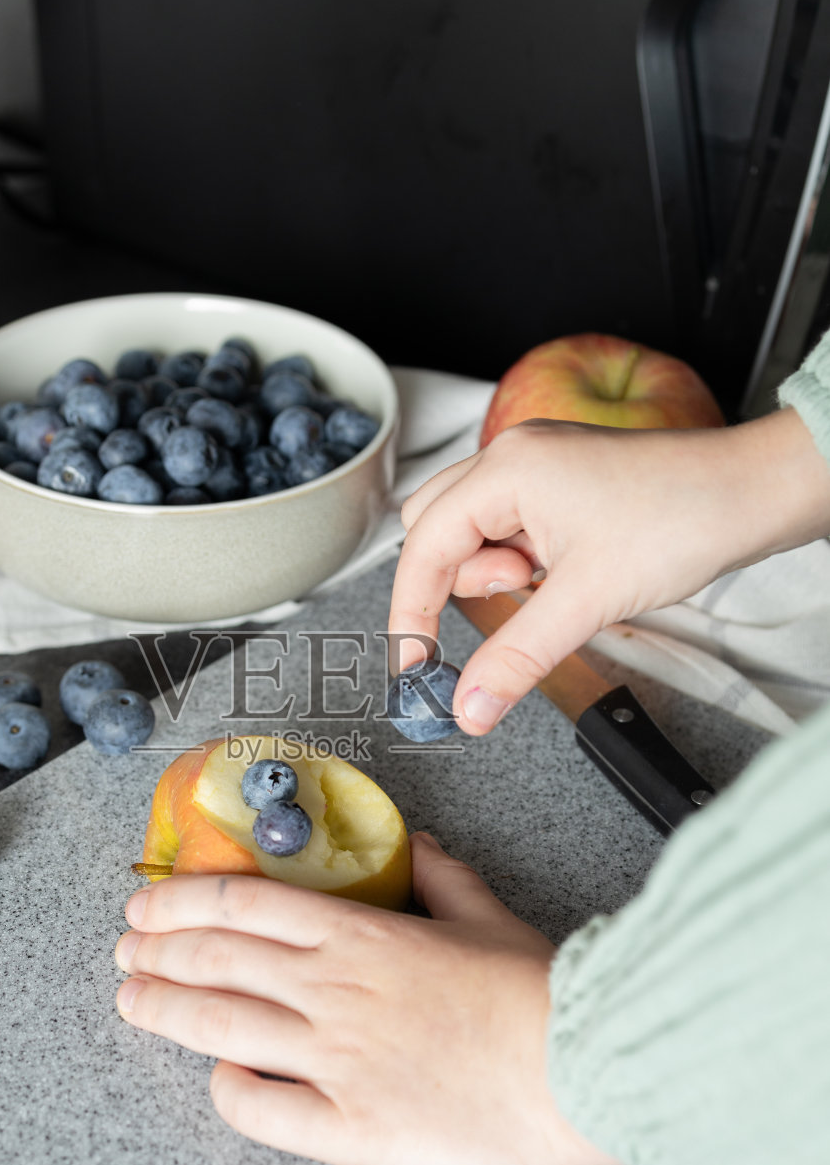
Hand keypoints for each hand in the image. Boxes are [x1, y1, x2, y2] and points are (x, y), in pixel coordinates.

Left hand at [114, 833, 617, 1164]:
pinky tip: (217, 1078)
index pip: (243, 904)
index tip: (150, 902)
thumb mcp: (489, 914)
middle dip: (155, 950)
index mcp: (362, 934)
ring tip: (132, 1000)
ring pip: (219, 1024)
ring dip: (163, 1008)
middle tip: (126, 948)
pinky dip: (227, 1089)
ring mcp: (333, 1058)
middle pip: (214, 959)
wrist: (584, 1068)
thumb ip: (441, 876)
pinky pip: (262, 1109)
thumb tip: (415, 843)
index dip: (182, 900)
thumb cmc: (544, 997)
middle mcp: (333, 990)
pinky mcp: (350, 1126)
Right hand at [389, 407, 829, 734]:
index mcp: (506, 470)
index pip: (424, 547)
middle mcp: (513, 458)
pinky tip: (563, 574)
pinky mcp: (562, 483)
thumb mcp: (586, 602)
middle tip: (508, 606)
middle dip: (456, 582)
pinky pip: (511, 527)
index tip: (417, 667)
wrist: (753, 495)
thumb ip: (516, 658)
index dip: (412, 613)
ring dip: (495, 572)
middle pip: (435, 530)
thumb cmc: (683, 521)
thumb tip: (468, 706)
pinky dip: (522, 561)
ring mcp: (538, 466)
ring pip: (473, 530)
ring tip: (550, 584)